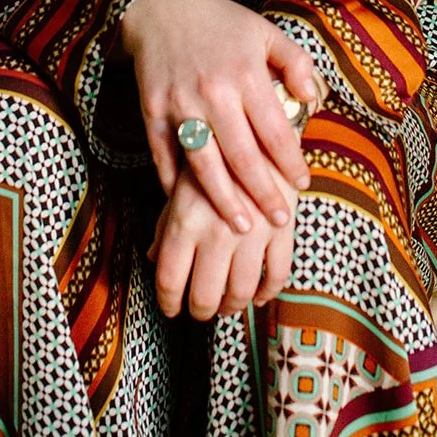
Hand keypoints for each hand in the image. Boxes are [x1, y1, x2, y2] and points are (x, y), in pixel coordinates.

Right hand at [118, 0, 316, 230]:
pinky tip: (191, 208)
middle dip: (264, 194)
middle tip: (279, 220)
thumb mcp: (264, 31)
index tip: (303, 184)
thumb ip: (295, 63)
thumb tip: (312, 99)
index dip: (291, 163)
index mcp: (246, 74)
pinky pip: (165, 158)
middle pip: (242, 158)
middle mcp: (214, 93)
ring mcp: (180, 105)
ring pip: (204, 166)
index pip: (275, 131)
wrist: (160, 7)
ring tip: (243, 227)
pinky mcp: (152, 112)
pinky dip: (175, 186)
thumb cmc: (220, 22)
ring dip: (224, 201)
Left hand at [147, 159, 298, 319]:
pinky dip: (267, 292)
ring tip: (226, 305)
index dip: (168, 302)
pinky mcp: (282, 230)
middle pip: (205, 296)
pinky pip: (277, 275)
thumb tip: (154, 259)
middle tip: (199, 310)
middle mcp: (218, 231)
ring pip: (240, 293)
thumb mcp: (181, 184)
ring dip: (231, 307)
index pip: (170, 280)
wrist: (260, 125)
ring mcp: (253, 233)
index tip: (171, 308)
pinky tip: (257, 294)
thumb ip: (167, 223)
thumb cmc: (214, 155)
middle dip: (200, 310)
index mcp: (186, 220)